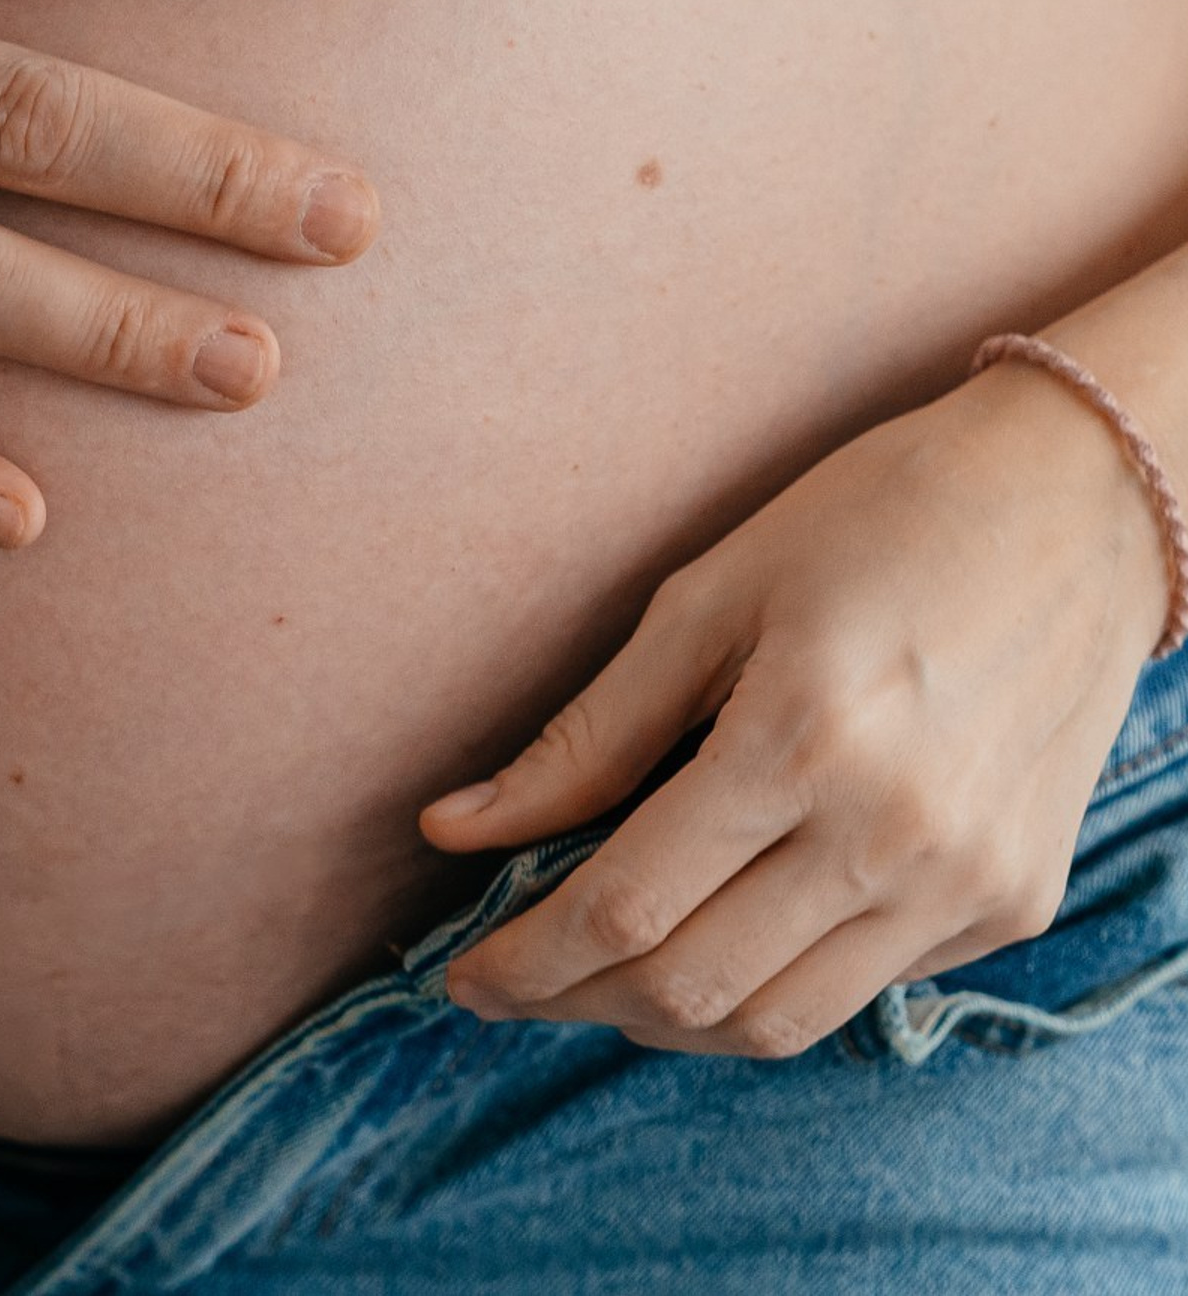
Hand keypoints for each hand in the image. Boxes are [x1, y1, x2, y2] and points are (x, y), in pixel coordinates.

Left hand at [422, 357, 1171, 1056]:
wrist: (1076, 506)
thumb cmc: (870, 519)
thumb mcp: (705, 598)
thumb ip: (586, 736)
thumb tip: (452, 827)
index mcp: (798, 737)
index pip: (626, 908)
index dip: (526, 960)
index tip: (463, 973)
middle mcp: (892, 834)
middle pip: (693, 987)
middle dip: (574, 1000)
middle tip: (506, 980)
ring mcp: (964, 883)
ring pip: (778, 1022)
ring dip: (665, 1021)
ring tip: (591, 979)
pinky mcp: (1012, 904)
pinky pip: (860, 992)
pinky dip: (766, 989)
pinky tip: (712, 938)